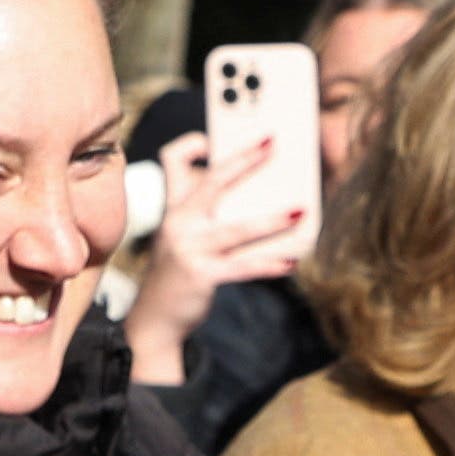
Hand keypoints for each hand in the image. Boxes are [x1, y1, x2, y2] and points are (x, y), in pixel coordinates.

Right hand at [119, 129, 310, 385]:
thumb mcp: (185, 237)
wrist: (154, 318)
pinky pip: (243, 266)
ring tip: (300, 212)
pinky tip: (292, 262)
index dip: (192, 144)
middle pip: (213, 181)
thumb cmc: (179, 273)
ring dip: (272, 220)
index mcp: (173, 207)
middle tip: (273, 143)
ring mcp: (188, 248)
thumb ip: (211, 215)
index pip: (173, 160)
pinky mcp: (201, 274)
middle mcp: (178, 221)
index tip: (216, 136)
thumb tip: (264, 200)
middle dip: (244, 159)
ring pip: (238, 228)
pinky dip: (270, 265)